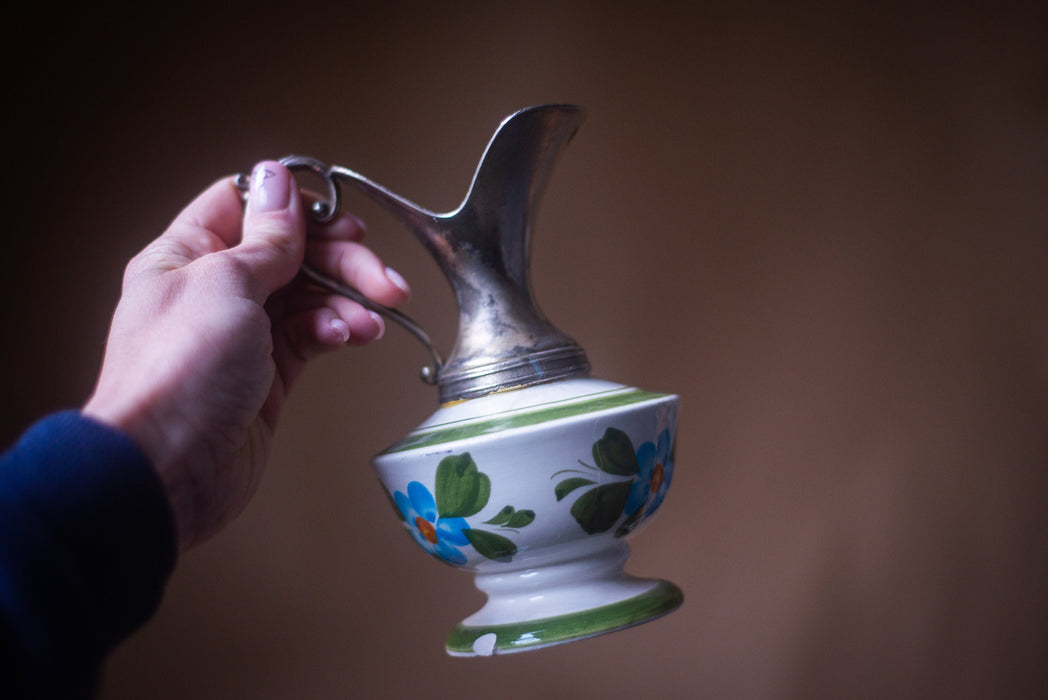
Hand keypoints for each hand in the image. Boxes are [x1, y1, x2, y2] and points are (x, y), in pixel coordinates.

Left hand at [82, 162, 410, 549]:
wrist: (171, 468)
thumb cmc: (178, 373)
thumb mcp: (227, 284)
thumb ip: (265, 236)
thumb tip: (276, 180)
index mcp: (188, 255)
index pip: (248, 206)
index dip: (297, 208)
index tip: (340, 222)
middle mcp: (216, 290)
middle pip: (292, 252)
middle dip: (342, 261)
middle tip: (381, 277)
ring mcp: (244, 333)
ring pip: (310, 295)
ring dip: (349, 300)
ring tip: (373, 318)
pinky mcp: (269, 374)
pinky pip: (314, 335)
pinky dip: (339, 331)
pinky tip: (352, 336)